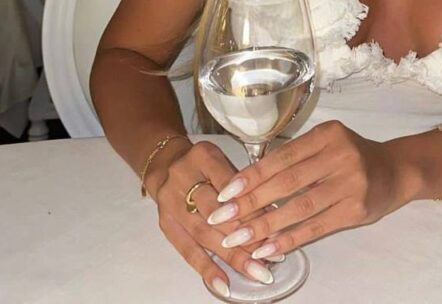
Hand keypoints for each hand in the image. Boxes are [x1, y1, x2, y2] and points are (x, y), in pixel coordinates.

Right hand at [146, 138, 277, 290]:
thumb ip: (243, 181)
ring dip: (233, 256)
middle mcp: (183, 178)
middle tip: (272, 254)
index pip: (231, 184)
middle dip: (246, 235)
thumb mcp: (222, 158)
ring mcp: (171, 204)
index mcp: (202, 156)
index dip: (252, 205)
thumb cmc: (203, 163)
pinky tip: (224, 285)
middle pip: (217, 212)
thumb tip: (272, 212)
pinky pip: (187, 250)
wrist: (164, 164)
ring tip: (258, 271)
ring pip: (205, 234)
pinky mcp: (166, 225)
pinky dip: (207, 269)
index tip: (277, 224)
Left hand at [204, 120, 412, 261]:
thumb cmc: (353, 157)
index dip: (251, 176)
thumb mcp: (327, 145)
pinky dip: (289, 239)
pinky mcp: (357, 209)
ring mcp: (350, 183)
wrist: (396, 171)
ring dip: (265, 225)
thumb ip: (296, 157)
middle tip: (222, 220)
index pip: (281, 157)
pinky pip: (316, 226)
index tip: (225, 193)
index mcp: (327, 134)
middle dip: (250, 202)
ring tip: (238, 240)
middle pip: (287, 182)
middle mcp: (340, 155)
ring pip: (299, 207)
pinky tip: (268, 249)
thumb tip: (249, 183)